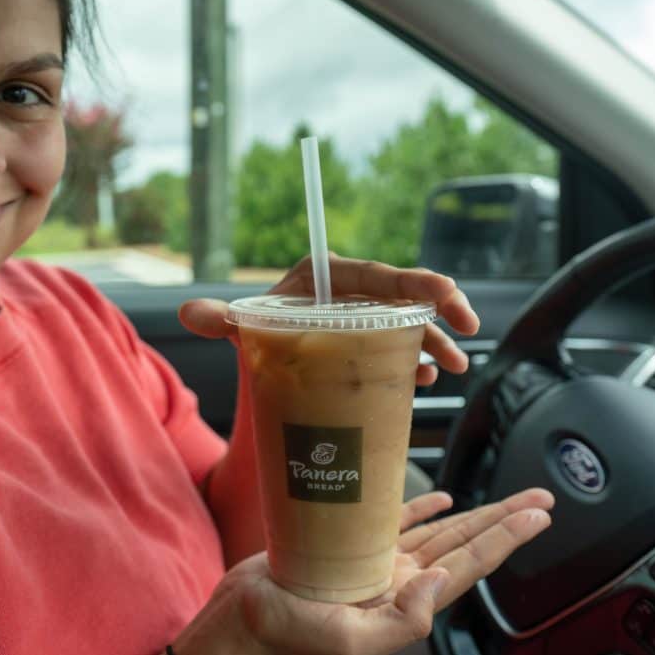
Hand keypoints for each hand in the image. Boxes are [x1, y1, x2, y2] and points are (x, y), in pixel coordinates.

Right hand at [170, 488, 552, 654]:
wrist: (241, 623)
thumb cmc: (284, 634)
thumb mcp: (349, 639)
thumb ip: (402, 620)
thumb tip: (441, 580)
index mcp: (402, 599)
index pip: (468, 564)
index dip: (506, 538)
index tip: (538, 516)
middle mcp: (396, 580)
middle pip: (464, 544)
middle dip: (504, 522)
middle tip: (541, 501)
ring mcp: (374, 564)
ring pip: (437, 531)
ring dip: (474, 514)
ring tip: (507, 502)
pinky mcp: (345, 547)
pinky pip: (393, 522)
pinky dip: (422, 508)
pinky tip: (442, 499)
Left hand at [179, 254, 479, 384]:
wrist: (263, 352)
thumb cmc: (257, 328)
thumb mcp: (246, 324)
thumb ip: (222, 318)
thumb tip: (189, 314)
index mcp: (327, 276)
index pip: (375, 274)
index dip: (414, 281)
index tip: (445, 292)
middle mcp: (352, 293)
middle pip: (403, 296)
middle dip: (439, 310)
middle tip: (466, 330)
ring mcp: (366, 319)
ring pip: (411, 323)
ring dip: (435, 342)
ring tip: (450, 368)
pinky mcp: (372, 344)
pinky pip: (404, 347)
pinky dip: (418, 361)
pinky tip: (424, 380)